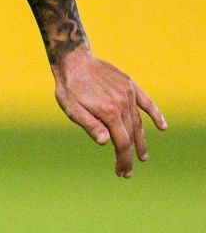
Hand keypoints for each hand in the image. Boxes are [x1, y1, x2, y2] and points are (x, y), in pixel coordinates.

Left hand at [52, 47, 166, 176]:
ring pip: (138, 122)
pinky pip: (147, 103)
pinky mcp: (130, 86)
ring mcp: (128, 95)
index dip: (123, 159)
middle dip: (130, 156)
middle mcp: (122, 104)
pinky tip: (162, 126)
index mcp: (109, 113)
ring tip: (142, 156)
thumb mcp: (72, 109)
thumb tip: (104, 143)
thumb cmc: (69, 88)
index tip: (122, 172)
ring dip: (141, 141)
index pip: (121, 143)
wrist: (74, 60)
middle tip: (128, 171)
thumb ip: (89, 125)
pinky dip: (155, 115)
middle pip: (131, 136)